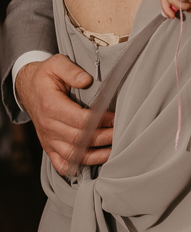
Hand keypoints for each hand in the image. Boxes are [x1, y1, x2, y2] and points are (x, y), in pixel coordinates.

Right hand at [15, 55, 113, 173]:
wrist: (28, 88)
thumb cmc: (46, 76)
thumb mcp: (56, 64)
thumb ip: (71, 70)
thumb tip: (86, 80)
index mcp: (50, 105)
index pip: (79, 119)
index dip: (100, 121)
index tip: (116, 118)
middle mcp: (48, 126)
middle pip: (79, 139)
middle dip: (103, 138)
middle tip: (121, 133)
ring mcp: (48, 139)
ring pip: (73, 154)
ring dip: (96, 155)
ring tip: (114, 150)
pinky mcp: (49, 147)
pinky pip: (61, 164)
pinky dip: (77, 167)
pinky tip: (94, 162)